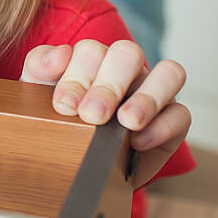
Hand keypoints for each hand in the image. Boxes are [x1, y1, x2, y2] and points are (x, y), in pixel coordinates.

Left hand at [21, 39, 190, 187]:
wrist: (74, 166)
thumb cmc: (56, 123)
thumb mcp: (37, 96)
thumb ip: (40, 68)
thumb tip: (59, 55)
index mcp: (92, 60)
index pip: (91, 51)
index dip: (78, 75)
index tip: (64, 106)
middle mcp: (126, 70)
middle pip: (129, 54)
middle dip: (108, 86)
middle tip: (92, 115)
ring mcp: (153, 92)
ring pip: (169, 73)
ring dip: (146, 97)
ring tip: (126, 122)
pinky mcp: (172, 121)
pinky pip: (181, 114)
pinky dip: (162, 126)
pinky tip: (138, 142)